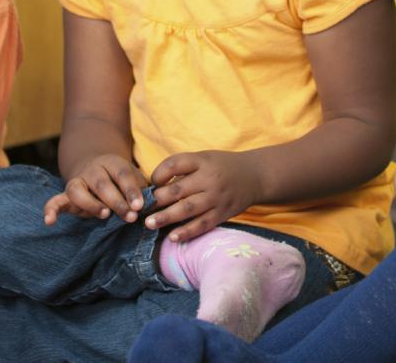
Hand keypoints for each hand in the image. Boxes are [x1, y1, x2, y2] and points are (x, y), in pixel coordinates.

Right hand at [43, 154, 147, 225]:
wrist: (96, 167)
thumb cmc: (122, 179)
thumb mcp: (134, 179)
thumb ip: (142, 189)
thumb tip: (154, 203)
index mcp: (113, 163)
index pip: (122, 174)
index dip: (131, 190)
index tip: (140, 206)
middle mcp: (93, 170)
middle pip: (102, 183)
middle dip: (116, 201)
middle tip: (130, 217)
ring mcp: (78, 181)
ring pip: (77, 189)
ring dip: (91, 204)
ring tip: (104, 215)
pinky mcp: (66, 195)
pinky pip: (55, 200)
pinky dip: (51, 210)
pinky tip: (49, 221)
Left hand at [145, 150, 262, 242]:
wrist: (255, 176)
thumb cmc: (222, 166)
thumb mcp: (204, 158)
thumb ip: (183, 168)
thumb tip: (154, 185)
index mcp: (202, 161)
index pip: (175, 163)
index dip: (159, 174)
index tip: (151, 183)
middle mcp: (209, 179)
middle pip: (178, 189)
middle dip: (157, 200)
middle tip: (139, 208)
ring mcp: (216, 198)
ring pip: (187, 209)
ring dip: (166, 217)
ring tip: (149, 224)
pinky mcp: (222, 213)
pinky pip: (203, 224)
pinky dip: (187, 231)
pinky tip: (173, 237)